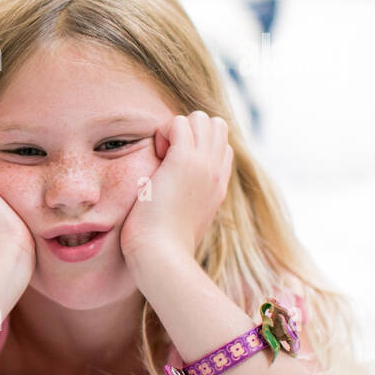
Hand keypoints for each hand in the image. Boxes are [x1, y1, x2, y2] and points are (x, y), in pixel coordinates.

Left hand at [119, 111, 231, 273]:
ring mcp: (203, 166)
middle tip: (166, 158)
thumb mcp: (182, 223)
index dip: (196, 148)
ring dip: (177, 129)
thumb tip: (171, 199)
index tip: (172, 170)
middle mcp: (216, 173)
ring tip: (161, 157)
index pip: (219, 147)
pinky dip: (163, 132)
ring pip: (201, 117)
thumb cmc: (163, 248)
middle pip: (215, 125)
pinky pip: (179, 122)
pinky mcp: (183, 162)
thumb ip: (185, 205)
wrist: (162, 257)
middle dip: (189, 131)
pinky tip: (155, 157)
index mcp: (217, 186)